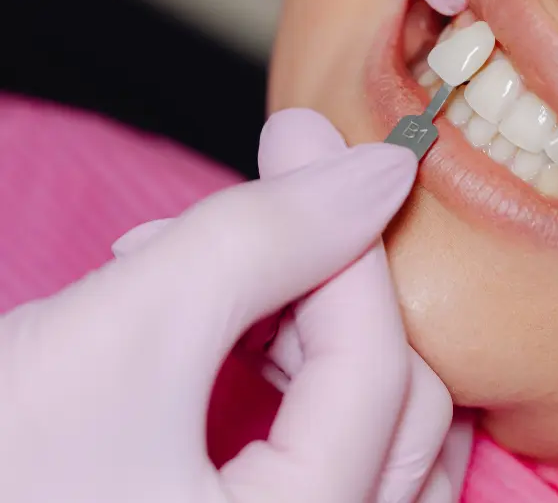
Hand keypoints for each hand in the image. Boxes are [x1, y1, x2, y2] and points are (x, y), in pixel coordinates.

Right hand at [0, 109, 469, 502]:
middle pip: (398, 407)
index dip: (345, 237)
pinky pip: (331, 455)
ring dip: (313, 331)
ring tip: (216, 283)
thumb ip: (259, 243)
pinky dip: (291, 378)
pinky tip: (222, 332)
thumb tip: (376, 174)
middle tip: (255, 217)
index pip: (375, 371)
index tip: (306, 144)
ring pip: (375, 432)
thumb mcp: (118, 339)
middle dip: (327, 287)